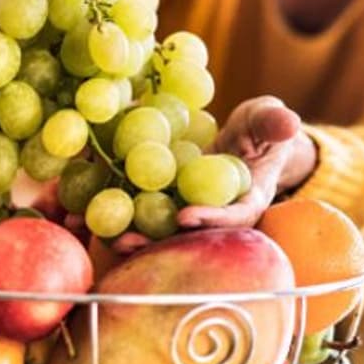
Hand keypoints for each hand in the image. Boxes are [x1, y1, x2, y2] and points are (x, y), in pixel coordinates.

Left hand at [112, 97, 316, 255]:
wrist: (239, 141)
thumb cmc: (258, 132)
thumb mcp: (266, 121)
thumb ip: (272, 123)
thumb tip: (288, 122)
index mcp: (245, 202)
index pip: (232, 216)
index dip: (210, 218)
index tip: (185, 216)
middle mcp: (210, 215)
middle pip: (184, 236)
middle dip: (155, 241)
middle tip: (126, 241)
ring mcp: (181, 211)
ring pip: (153, 229)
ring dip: (124, 233)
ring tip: (92, 232)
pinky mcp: (157, 202)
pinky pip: (132, 209)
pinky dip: (107, 211)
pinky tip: (75, 211)